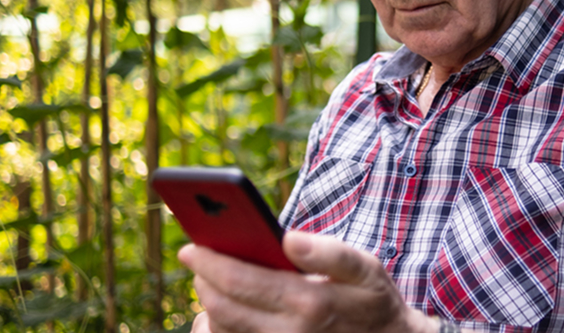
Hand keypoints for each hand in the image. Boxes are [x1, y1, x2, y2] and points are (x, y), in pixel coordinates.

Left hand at [179, 231, 438, 332]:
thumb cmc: (373, 302)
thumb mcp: (367, 269)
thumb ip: (330, 253)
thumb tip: (289, 239)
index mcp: (310, 304)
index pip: (240, 282)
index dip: (209, 263)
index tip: (190, 247)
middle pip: (222, 309)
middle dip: (203, 281)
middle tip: (197, 260)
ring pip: (222, 331)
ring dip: (209, 305)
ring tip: (211, 282)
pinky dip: (219, 328)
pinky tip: (224, 312)